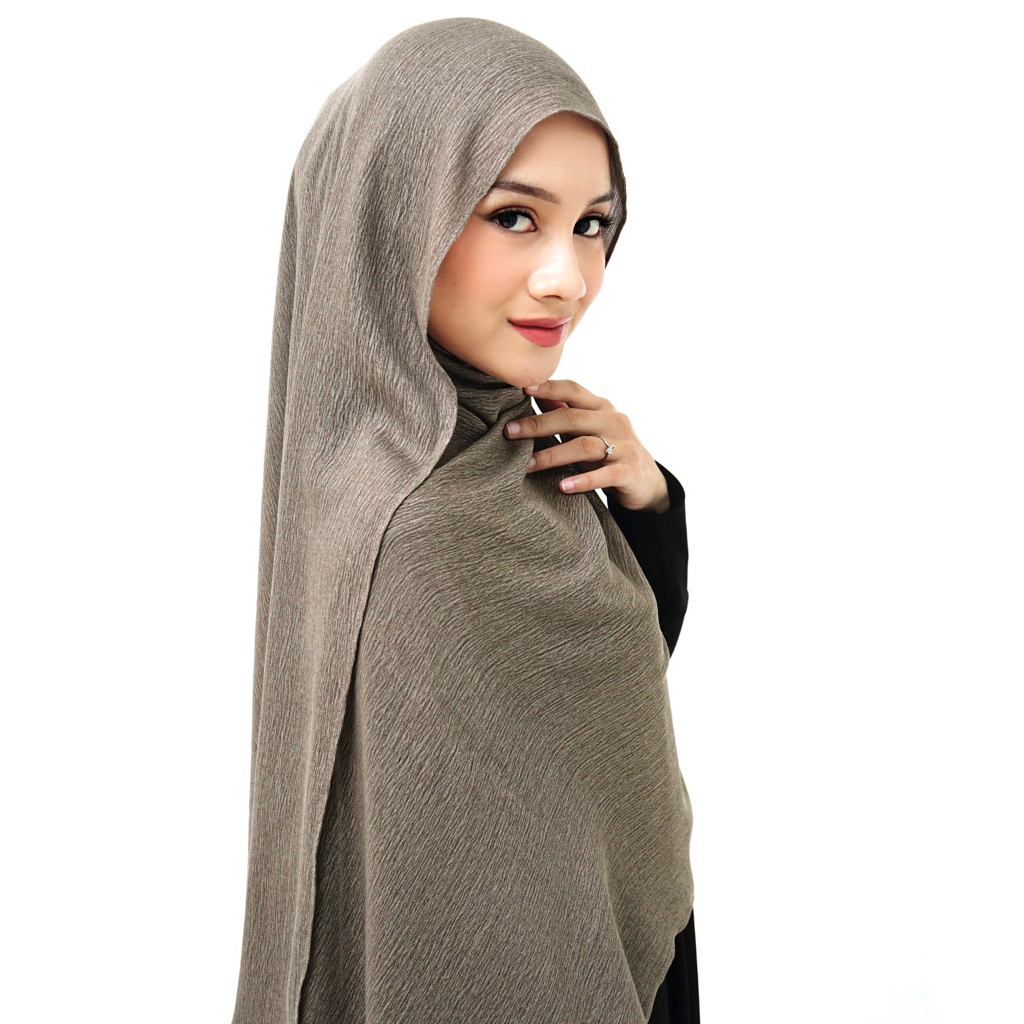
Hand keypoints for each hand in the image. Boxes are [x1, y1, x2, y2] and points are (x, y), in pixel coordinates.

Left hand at [503, 378, 670, 513]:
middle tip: (509, 432)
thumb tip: (530, 391)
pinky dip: (582, 480)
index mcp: (601, 407)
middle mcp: (614, 422)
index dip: (548, 387)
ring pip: (584, 447)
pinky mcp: (629, 472)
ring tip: (527, 465)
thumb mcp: (588, 429)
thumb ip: (563, 412)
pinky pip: (604, 475)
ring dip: (552, 456)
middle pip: (572, 418)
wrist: (646, 481)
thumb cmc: (608, 450)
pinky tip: (562, 486)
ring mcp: (624, 446)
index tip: (521, 388)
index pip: (573, 390)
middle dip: (538, 424)